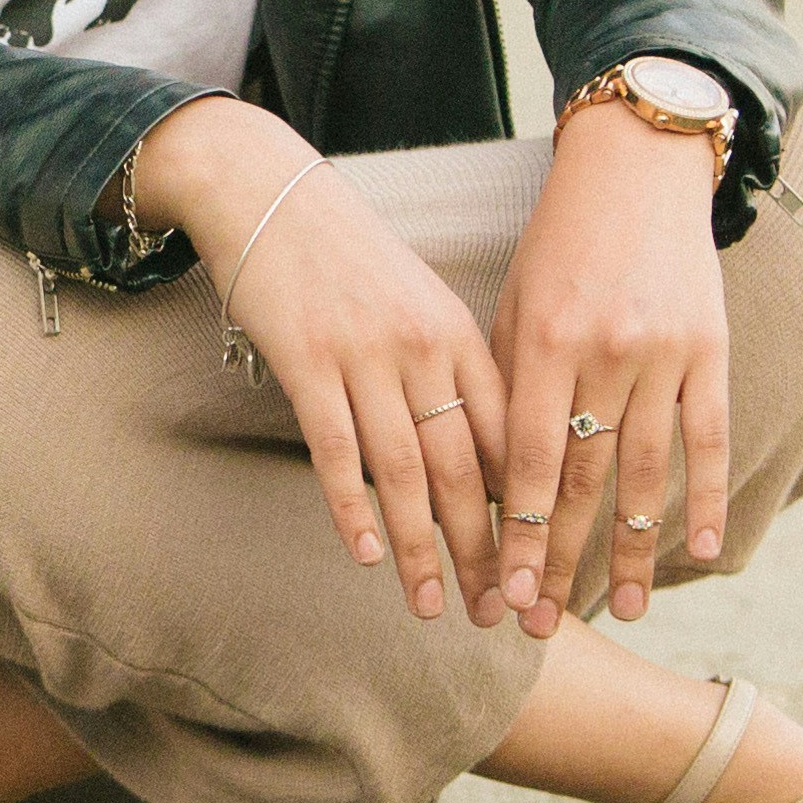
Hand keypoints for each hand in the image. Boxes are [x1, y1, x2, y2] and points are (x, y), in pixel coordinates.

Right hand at [127, 97, 505, 623]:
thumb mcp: (416, 305)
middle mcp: (423, 348)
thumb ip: (448, 373)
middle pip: (466, 468)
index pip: (509, 438)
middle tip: (496, 612)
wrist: (266, 190)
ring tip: (431, 606)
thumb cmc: (344, 256)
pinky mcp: (306, 361)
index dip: (526, 510)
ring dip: (422, 547)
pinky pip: (337, 448)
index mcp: (460, 335)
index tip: (536, 568)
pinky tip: (367, 554)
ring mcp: (364, 354)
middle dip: (484, 549)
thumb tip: (477, 458)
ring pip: (405, 470)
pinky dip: (353, 506)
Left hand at [485, 104, 732, 635]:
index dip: (521, 533)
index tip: (507, 591)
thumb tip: (495, 484)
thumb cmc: (560, 245)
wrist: (637, 170)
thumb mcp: (515, 305)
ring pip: (647, 470)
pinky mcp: (712, 348)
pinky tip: (701, 552)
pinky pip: (710, 436)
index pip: (530, 459)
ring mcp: (665, 353)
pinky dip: (705, 495)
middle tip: (544, 625)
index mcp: (546, 342)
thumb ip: (509, 388)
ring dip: (632, 546)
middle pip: (585, 478)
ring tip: (625, 609)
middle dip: (562, 558)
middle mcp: (607, 353)